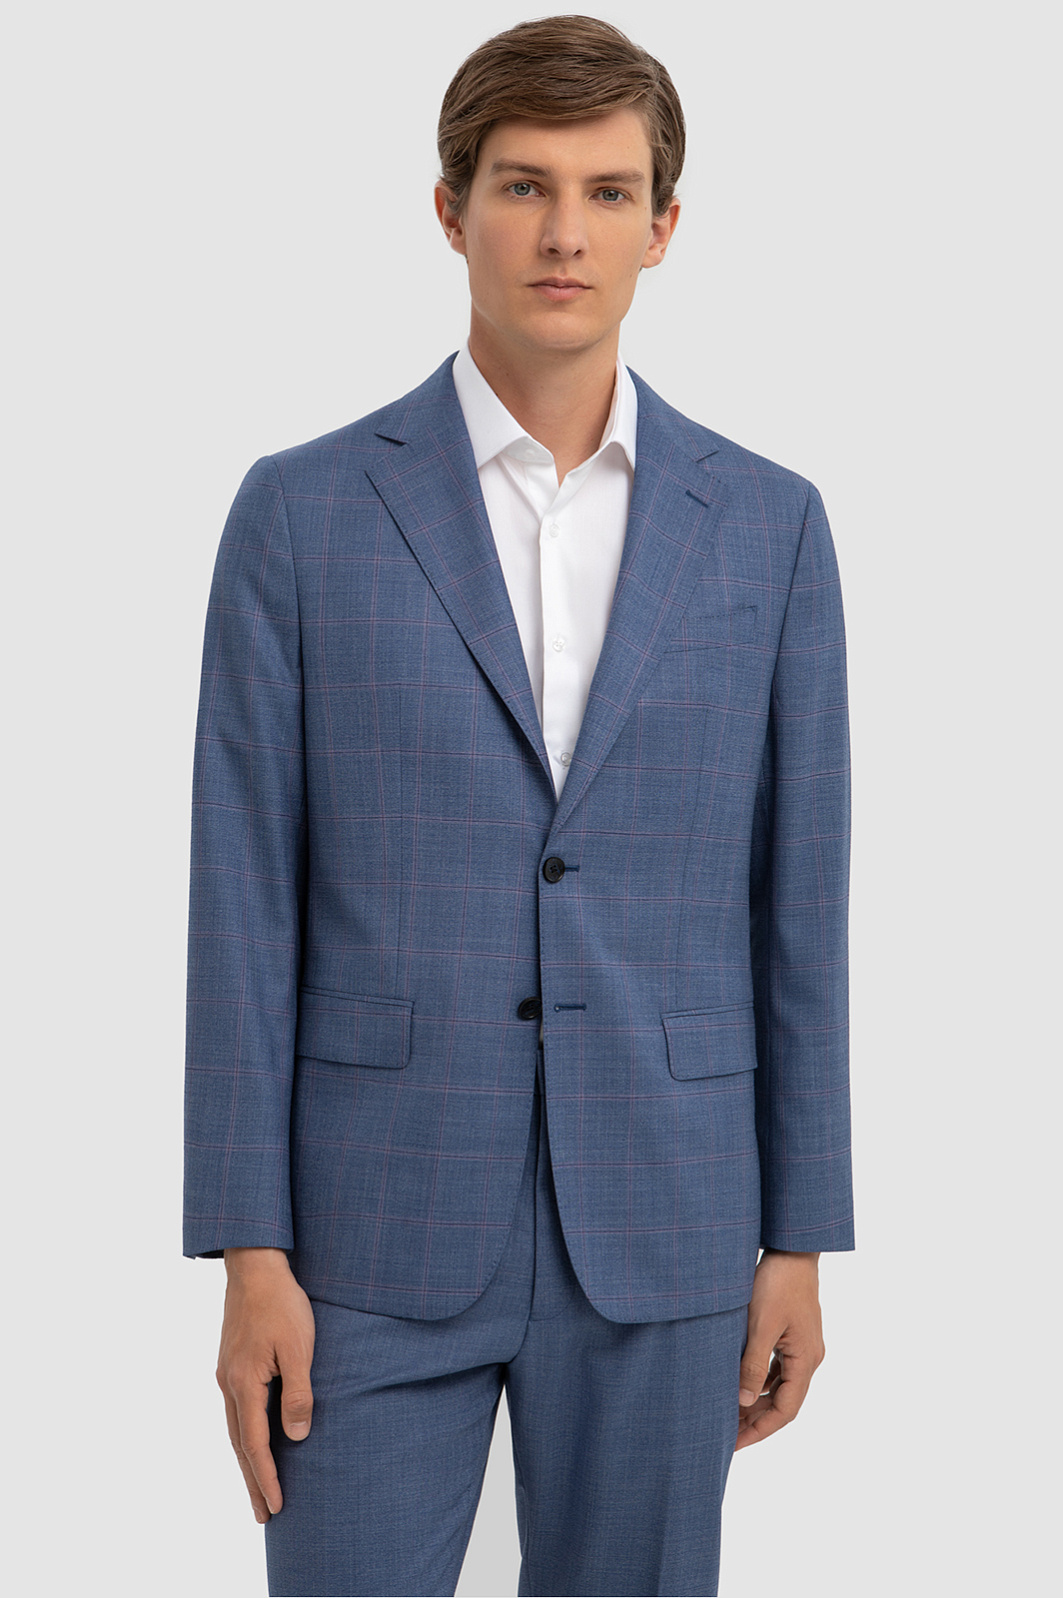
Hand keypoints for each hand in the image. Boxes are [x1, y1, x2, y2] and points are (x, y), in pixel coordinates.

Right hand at [217, 1247, 315, 1521]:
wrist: (255, 1267)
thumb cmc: (282, 1304)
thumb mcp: (300, 1348)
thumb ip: (297, 1393)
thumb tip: (295, 1437)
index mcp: (244, 1384)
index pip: (255, 1445)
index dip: (266, 1478)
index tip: (276, 1507)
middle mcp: (229, 1384)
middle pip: (239, 1445)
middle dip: (252, 1481)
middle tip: (262, 1516)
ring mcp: (226, 1374)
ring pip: (235, 1429)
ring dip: (247, 1461)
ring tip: (258, 1487)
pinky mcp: (231, 1363)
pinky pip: (236, 1410)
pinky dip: (244, 1435)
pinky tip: (253, 1440)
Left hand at [734, 1249, 823, 1450]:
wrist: (792, 1249)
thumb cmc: (776, 1284)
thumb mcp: (760, 1325)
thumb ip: (752, 1364)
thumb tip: (742, 1402)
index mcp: (806, 1360)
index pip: (785, 1411)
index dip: (759, 1430)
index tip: (733, 1443)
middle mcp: (809, 1358)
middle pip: (783, 1402)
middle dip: (755, 1420)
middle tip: (724, 1434)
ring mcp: (802, 1346)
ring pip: (779, 1386)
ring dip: (755, 1401)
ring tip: (728, 1413)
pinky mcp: (793, 1334)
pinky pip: (777, 1369)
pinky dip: (758, 1380)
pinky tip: (739, 1383)